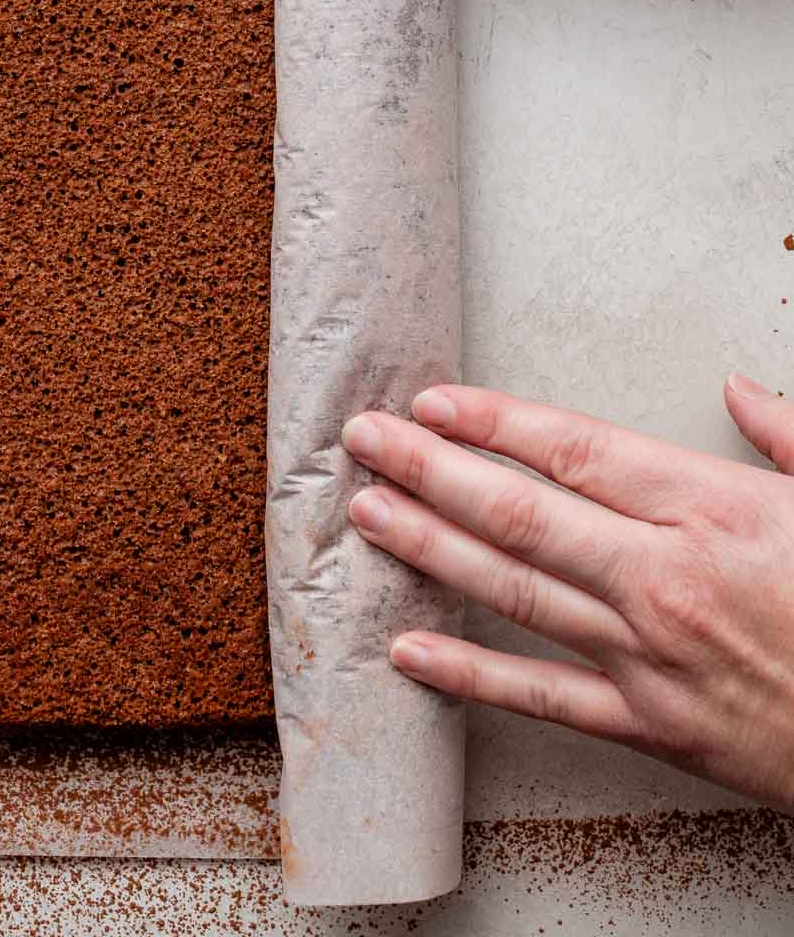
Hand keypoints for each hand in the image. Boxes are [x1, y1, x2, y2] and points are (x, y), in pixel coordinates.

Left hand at [341, 374, 793, 810]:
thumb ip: (789, 435)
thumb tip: (737, 389)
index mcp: (711, 507)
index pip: (573, 450)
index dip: (493, 422)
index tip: (433, 400)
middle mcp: (664, 576)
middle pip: (520, 512)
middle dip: (429, 469)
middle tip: (364, 438)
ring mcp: (650, 655)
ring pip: (513, 592)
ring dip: (428, 548)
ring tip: (366, 512)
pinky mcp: (651, 725)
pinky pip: (541, 698)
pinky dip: (468, 676)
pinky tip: (408, 652)